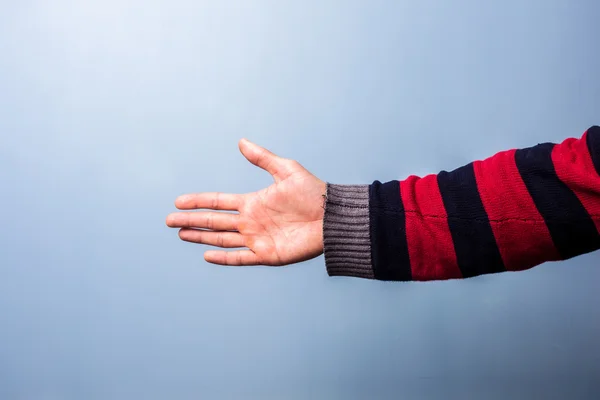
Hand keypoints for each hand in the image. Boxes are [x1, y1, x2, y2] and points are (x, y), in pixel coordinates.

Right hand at [166, 139, 326, 265]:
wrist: (334, 217)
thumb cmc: (314, 193)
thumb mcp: (286, 170)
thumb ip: (263, 158)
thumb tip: (241, 141)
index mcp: (253, 202)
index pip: (218, 202)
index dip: (198, 202)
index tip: (178, 202)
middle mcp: (251, 221)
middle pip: (214, 222)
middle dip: (191, 221)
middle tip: (169, 221)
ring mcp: (257, 239)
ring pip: (221, 239)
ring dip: (200, 237)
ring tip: (181, 234)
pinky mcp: (267, 255)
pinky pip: (240, 258)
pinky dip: (223, 258)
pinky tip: (206, 255)